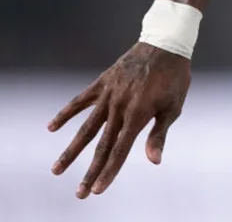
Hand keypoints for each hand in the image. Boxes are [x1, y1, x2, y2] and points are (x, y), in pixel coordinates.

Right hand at [48, 42, 190, 197]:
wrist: (165, 43)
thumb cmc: (175, 77)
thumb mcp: (173, 106)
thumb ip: (159, 134)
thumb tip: (154, 161)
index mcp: (138, 114)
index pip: (120, 150)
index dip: (109, 172)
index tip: (97, 190)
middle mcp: (119, 107)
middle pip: (101, 145)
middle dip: (90, 171)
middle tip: (79, 193)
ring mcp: (108, 94)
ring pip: (85, 128)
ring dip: (71, 150)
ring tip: (56, 170)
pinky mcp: (102, 83)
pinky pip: (80, 100)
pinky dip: (65, 113)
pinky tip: (51, 128)